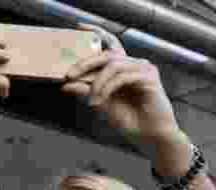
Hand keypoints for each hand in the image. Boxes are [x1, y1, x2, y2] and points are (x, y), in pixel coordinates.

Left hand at [62, 25, 184, 153]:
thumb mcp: (101, 104)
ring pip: (113, 65)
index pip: (110, 45)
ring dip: (97, 83)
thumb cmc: (130, 120)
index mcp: (123, 68)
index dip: (97, 33)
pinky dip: (107, 89)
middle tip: (70, 75)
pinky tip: (100, 101)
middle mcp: (134, 65)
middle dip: (86, 63)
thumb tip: (65, 84)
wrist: (149, 136)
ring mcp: (143, 69)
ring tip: (91, 100)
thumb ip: (86, 92)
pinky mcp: (149, 77)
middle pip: (108, 54)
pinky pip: (122, 77)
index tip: (79, 27)